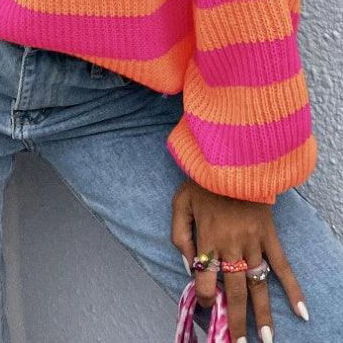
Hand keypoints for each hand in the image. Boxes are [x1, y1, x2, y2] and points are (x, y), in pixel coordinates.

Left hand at [170, 178, 308, 341]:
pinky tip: (301, 311)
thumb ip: (179, 235)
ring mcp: (253, 241)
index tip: (207, 307)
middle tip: (238, 342)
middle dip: (235, 319)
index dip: (205, 296)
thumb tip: (188, 265)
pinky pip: (282, 265)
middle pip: (233, 289)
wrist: (231, 157)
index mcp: (207, 237)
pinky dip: (292, 288)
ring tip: (265, 338)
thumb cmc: (202, 180)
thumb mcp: (180, 203)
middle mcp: (231, 244)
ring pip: (257, 283)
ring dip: (262, 313)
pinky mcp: (269, 235)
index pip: (205, 279)